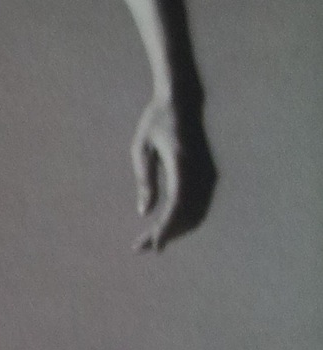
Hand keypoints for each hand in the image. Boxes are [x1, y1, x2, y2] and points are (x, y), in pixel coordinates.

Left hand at [130, 92, 216, 251]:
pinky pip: (199, 206)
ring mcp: (207, 173)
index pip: (177, 204)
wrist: (181, 101)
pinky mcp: (208, 175)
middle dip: (166, 234)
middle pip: (187, 214)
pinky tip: (165, 227)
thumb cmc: (155, 121)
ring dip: (175, 231)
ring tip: (150, 241)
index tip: (154, 245)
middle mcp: (199, 171)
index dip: (167, 227)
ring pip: (196, 214)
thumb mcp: (141, 148)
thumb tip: (144, 212)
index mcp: (181, 162)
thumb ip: (144, 180)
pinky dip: (184, 221)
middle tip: (141, 247)